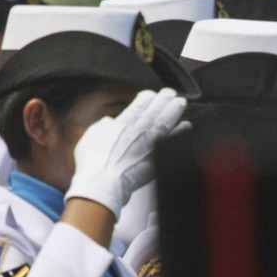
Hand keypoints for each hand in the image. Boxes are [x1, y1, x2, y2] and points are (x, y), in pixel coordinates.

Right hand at [64, 88, 185, 218]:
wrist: (103, 183)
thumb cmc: (92, 165)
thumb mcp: (89, 139)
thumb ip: (100, 128)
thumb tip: (108, 122)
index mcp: (122, 124)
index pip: (138, 105)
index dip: (146, 97)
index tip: (152, 94)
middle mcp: (138, 129)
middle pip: (155, 109)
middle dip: (164, 99)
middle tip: (171, 93)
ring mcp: (150, 141)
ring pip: (166, 120)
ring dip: (174, 110)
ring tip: (180, 102)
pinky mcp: (159, 155)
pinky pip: (174, 139)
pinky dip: (181, 131)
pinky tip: (187, 125)